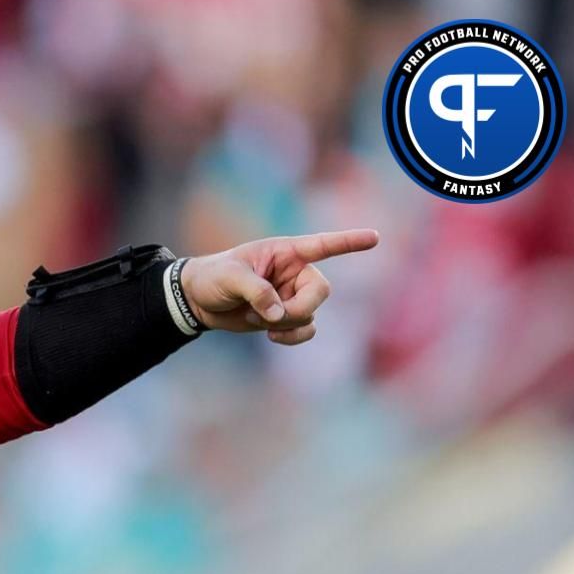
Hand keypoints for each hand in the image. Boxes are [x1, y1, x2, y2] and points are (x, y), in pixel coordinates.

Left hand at [179, 229, 379, 345]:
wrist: (197, 300)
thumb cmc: (212, 277)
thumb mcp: (229, 277)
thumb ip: (256, 291)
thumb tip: (278, 313)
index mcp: (285, 252)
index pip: (323, 245)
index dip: (349, 242)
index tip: (375, 237)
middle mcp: (294, 272)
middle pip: (320, 292)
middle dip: (299, 308)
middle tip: (271, 315)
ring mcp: (292, 295)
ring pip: (310, 314)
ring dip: (285, 323)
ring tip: (255, 317)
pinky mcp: (285, 316)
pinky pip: (304, 330)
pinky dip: (291, 336)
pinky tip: (270, 336)